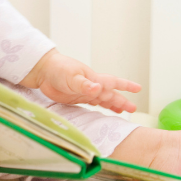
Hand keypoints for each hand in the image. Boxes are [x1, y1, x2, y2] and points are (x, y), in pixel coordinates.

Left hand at [22, 50, 141, 113]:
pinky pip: (91, 104)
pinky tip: (103, 110)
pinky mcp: (75, 98)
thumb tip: (97, 89)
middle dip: (122, 101)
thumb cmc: (57, 69)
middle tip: (133, 109)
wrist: (42, 72)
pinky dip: (99, 107)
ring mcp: (84, 92)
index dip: (125, 86)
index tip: (138, 88)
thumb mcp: (71, 77)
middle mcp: (91, 86)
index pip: (113, 82)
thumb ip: (84, 85)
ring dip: (112, 105)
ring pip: (102, 99)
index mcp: (93, 79)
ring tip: (123, 111)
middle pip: (110, 94)